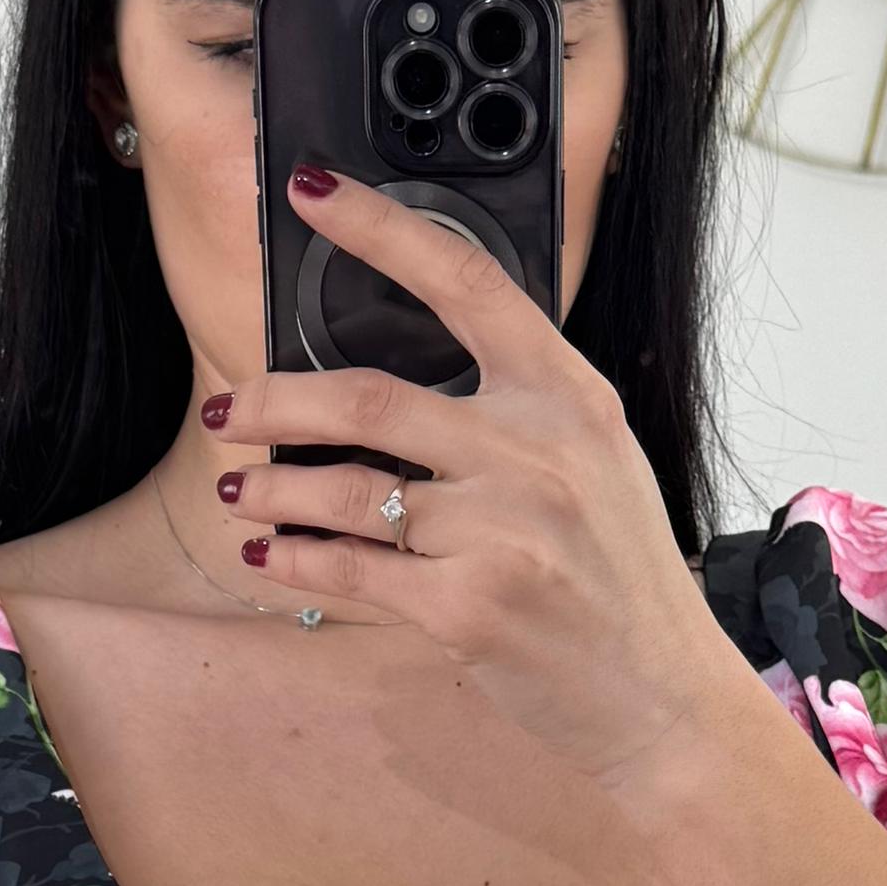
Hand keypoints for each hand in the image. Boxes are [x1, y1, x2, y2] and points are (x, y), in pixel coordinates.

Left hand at [209, 172, 782, 801]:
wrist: (661, 694)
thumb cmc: (619, 577)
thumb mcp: (596, 463)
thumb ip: (518, 410)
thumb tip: (396, 382)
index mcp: (569, 396)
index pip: (466, 281)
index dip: (379, 228)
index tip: (311, 191)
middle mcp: (538, 452)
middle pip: (367, 398)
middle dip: (274, 402)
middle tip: (226, 406)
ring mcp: (502, 531)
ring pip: (344, 492)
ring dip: (272, 490)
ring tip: (239, 491)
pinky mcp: (467, 607)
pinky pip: (350, 570)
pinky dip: (295, 562)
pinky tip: (269, 556)